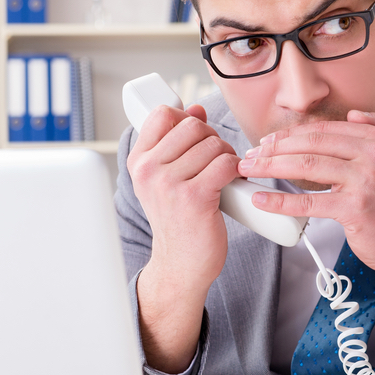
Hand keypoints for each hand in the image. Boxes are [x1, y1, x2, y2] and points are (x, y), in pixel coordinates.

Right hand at [126, 104, 239, 371]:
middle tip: (214, 162)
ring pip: (214, 144)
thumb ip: (176, 143)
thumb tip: (195, 109)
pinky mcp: (194, 197)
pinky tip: (230, 184)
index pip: (163, 114)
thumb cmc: (178, 220)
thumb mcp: (166, 179)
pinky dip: (235, 171)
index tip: (195, 138)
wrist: (181, 264)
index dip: (187, 119)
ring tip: (221, 177)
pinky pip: (226, 164)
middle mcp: (149, 171)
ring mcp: (169, 184)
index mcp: (139, 162)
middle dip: (212, 139)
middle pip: (194, 126)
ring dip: (227, 157)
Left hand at [236, 110, 374, 278]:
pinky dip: (281, 200)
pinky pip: (310, 201)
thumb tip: (352, 114)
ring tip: (250, 170)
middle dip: (274, 148)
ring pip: (306, 166)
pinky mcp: (355, 208)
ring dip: (271, 167)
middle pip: (311, 144)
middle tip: (251, 155)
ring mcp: (364, 181)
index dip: (290, 134)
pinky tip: (262, 199)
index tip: (267, 142)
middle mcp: (373, 155)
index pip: (323, 130)